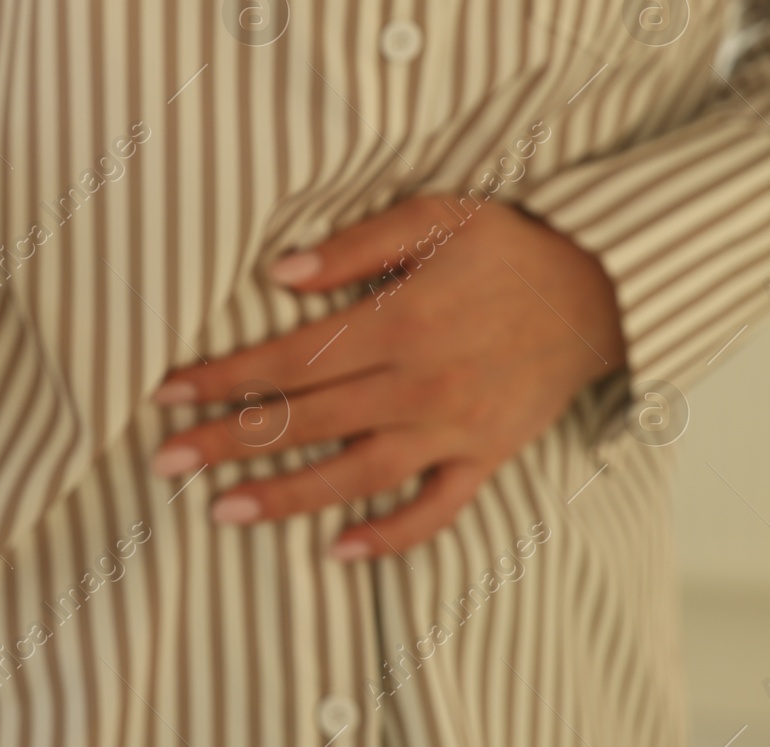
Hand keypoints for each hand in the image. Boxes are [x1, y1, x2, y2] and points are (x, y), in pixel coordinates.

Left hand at [150, 195, 625, 560]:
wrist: (604, 290)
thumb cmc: (509, 246)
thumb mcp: (436, 217)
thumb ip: (355, 246)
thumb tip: (280, 272)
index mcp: (401, 321)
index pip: (290, 360)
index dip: (224, 379)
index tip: (167, 393)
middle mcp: (421, 384)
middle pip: (306, 422)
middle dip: (228, 442)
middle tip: (164, 462)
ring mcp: (454, 428)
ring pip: (356, 476)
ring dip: (286, 497)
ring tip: (222, 513)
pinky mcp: (486, 457)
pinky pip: (435, 510)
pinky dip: (389, 536)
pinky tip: (337, 552)